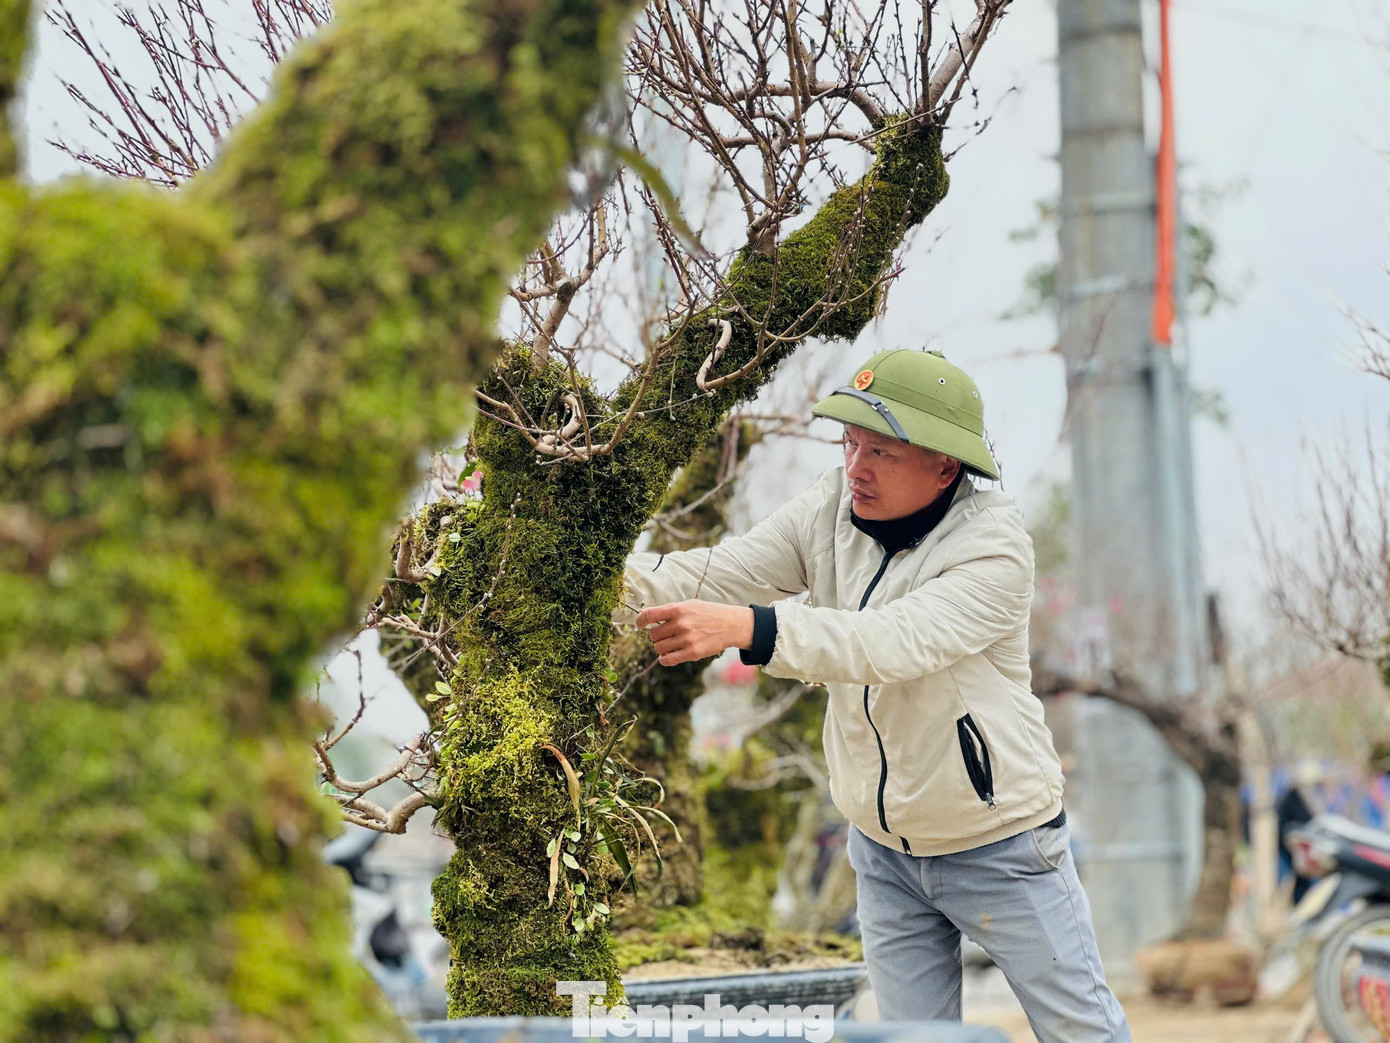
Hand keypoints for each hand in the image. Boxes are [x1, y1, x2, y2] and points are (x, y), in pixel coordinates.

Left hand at [635, 601, 753, 666]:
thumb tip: (645, 617)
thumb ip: (668, 611)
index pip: (649, 615)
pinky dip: (664, 659)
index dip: (640, 621)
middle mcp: (681, 624)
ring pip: (659, 648)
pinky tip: (667, 656)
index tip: (639, 625)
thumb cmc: (707, 614)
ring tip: (670, 644)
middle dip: (656, 636)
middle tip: (666, 635)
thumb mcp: (688, 605)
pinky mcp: (692, 652)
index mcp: (678, 609)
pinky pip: (667, 660)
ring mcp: (686, 639)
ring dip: (661, 648)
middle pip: (653, 635)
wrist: (730, 624)